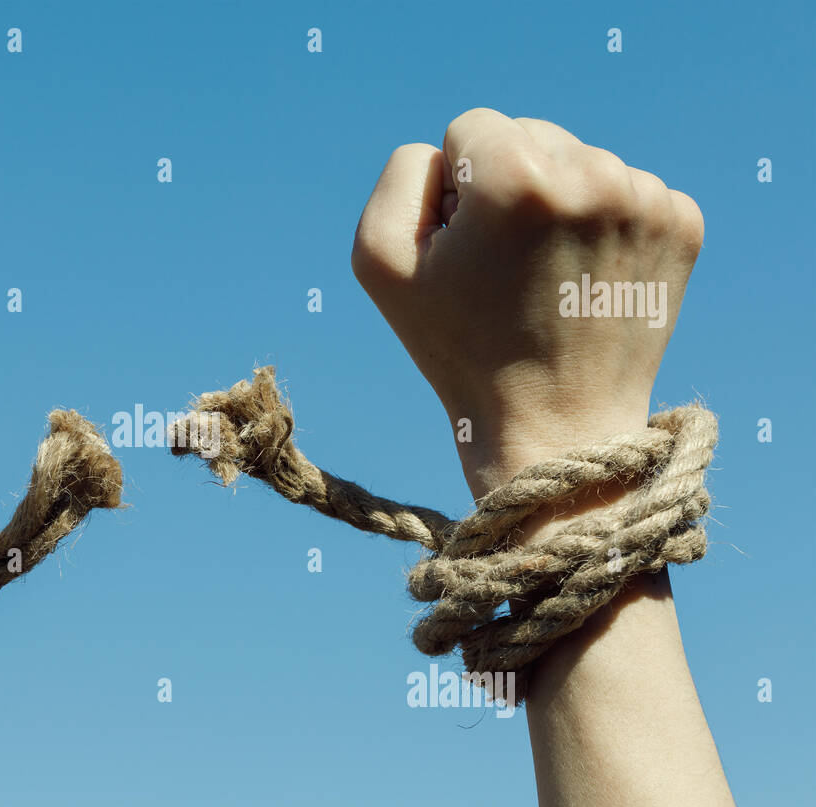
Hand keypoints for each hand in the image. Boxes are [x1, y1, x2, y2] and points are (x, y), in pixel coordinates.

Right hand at [351, 108, 703, 496]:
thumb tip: (454, 151)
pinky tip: (586, 279)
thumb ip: (401, 174)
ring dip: (559, 205)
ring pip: (581, 162)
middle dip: (511, 187)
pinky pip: (627, 190)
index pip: (472, 127)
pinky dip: (603, 226)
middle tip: (506, 268)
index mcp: (517, 176)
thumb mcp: (380, 261)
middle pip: (532, 134)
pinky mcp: (682, 224)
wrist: (553, 424)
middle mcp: (592, 173)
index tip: (469, 250)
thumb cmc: (458, 346)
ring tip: (548, 278)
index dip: (455, 190)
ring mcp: (646, 199)